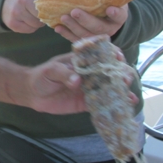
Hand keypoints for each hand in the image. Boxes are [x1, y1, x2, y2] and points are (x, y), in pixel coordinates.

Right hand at [2, 0, 58, 32]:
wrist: (3, 2)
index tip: (66, 3)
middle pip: (44, 13)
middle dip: (47, 15)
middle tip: (47, 15)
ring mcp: (16, 11)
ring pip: (37, 23)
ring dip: (39, 23)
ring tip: (35, 17)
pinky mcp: (12, 22)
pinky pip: (30, 29)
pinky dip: (31, 28)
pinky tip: (27, 21)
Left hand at [23, 50, 137, 114]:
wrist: (32, 93)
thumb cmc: (42, 75)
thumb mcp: (51, 70)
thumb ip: (64, 73)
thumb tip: (77, 81)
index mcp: (82, 60)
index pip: (101, 54)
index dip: (112, 54)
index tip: (118, 58)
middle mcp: (89, 73)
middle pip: (110, 72)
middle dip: (120, 74)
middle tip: (124, 80)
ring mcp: (89, 88)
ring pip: (109, 89)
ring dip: (121, 92)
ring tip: (130, 97)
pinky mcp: (86, 102)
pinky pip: (102, 104)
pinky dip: (113, 106)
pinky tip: (124, 108)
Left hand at [54, 0, 134, 42]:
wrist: (104, 17)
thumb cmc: (110, 2)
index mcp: (118, 17)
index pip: (119, 17)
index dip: (115, 14)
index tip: (109, 9)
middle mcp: (108, 29)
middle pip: (98, 28)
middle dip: (86, 20)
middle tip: (75, 12)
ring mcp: (95, 36)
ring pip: (85, 35)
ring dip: (73, 27)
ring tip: (63, 17)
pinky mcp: (84, 39)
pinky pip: (75, 39)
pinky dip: (66, 34)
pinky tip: (57, 27)